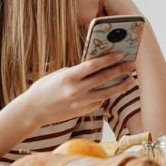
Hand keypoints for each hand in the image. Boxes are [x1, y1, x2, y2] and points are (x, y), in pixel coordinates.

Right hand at [22, 53, 136, 125]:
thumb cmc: (45, 88)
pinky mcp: (82, 111)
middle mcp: (76, 90)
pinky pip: (99, 103)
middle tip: (132, 65)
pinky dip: (106, 96)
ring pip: (107, 93)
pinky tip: (112, 91)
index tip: (121, 54)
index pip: (93, 66)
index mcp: (69, 77)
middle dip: (120, 70)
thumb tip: (95, 66)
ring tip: (131, 79)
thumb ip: (77, 71)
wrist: (33, 110)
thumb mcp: (59, 74)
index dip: (109, 59)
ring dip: (121, 86)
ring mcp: (80, 102)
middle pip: (104, 79)